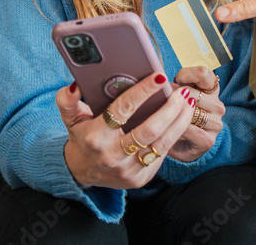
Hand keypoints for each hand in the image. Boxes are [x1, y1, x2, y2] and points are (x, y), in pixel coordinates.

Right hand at [57, 72, 195, 188]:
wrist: (83, 172)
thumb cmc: (82, 137)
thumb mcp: (70, 118)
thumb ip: (68, 100)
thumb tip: (74, 84)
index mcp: (95, 137)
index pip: (122, 110)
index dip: (142, 92)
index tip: (159, 76)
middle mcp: (112, 155)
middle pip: (149, 130)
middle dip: (171, 108)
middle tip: (182, 92)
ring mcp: (128, 170)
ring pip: (161, 143)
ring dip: (179, 121)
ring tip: (188, 103)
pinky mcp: (140, 178)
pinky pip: (162, 154)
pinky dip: (175, 135)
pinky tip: (182, 119)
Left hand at [168, 66, 224, 161]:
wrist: (174, 143)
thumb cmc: (173, 114)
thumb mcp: (175, 94)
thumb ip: (175, 84)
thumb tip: (160, 78)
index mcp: (211, 90)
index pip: (204, 74)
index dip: (187, 74)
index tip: (176, 80)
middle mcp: (218, 105)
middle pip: (193, 93)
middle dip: (175, 97)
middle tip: (165, 102)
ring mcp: (216, 124)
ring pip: (191, 112)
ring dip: (174, 114)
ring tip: (167, 117)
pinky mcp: (209, 140)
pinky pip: (189, 130)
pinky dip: (176, 128)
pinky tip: (169, 129)